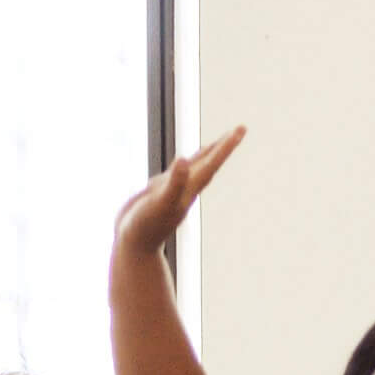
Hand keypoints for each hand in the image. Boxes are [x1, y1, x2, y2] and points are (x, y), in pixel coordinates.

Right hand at [115, 127, 244, 255]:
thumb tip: (183, 160)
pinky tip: (183, 162)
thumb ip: (173, 183)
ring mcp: (172, 191)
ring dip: (207, 154)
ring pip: (194, 168)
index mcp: (189, 189)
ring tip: (219, 142)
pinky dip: (182, 165)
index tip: (240, 129)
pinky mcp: (158, 193)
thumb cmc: (145, 226)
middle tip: (241, 128)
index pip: (212, 163)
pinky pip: (175, 174)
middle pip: (209, 163)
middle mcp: (185, 188)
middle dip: (224, 146)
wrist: (133, 245)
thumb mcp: (160, 202)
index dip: (226, 146)